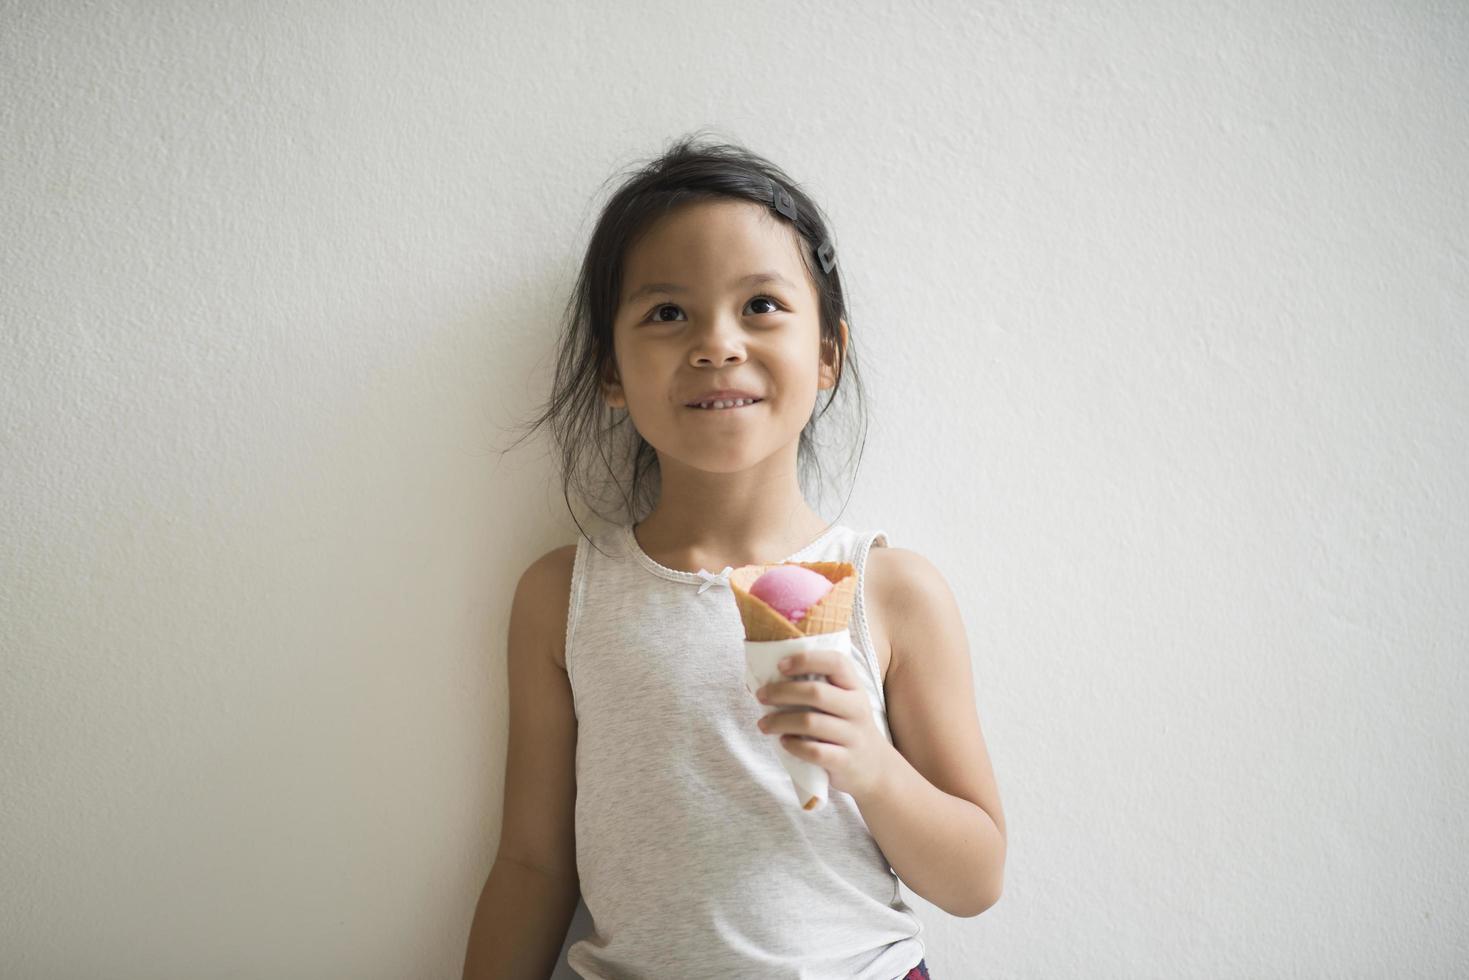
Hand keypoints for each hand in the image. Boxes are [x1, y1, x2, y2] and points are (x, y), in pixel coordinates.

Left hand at [754, 649, 893, 799]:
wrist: (875, 768)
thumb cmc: (847, 728)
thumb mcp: (843, 703)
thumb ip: (819, 688)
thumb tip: (768, 678)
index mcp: (854, 688)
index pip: (836, 663)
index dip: (806, 660)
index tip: (780, 665)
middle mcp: (857, 709)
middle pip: (816, 693)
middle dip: (782, 692)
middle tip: (761, 696)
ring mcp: (853, 736)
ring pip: (810, 722)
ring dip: (780, 721)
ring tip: (764, 724)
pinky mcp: (845, 761)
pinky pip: (814, 751)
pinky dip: (794, 745)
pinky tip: (784, 742)